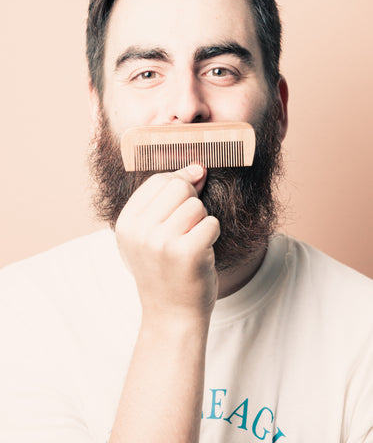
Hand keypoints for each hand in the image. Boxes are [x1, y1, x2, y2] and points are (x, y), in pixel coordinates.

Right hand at [115, 164, 219, 322]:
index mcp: (126, 223)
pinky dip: (212, 236)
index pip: (159, 180)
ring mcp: (161, 242)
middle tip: (187, 228)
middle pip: (178, 186)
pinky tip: (201, 253)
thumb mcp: (151, 234)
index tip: (187, 199)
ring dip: (202, 222)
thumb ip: (168, 199)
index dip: (180, 182)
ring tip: (191, 243)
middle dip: (191, 202)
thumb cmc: (165, 270)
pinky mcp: (186, 252)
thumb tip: (198, 167)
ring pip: (196, 205)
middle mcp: (139, 231)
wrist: (171, 315)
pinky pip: (211, 223)